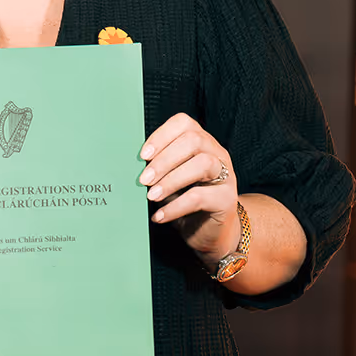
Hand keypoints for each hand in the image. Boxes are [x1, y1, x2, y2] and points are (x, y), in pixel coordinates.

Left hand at [139, 112, 240, 265]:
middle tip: (144, 179)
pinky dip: (175, 207)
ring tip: (152, 196)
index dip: (161, 136)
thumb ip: (156, 168)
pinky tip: (160, 215)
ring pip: (203, 164)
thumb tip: (129, 165)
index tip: (142, 155)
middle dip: (164, 160)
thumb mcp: (168, 180)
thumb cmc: (184, 201)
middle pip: (194, 141)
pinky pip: (201, 197)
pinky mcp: (227, 199)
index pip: (184, 124)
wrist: (209, 232)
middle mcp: (216, 153)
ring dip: (171, 180)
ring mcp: (226, 175)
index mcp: (201, 142)